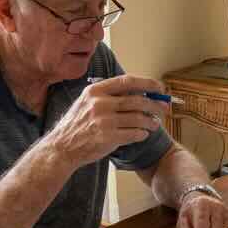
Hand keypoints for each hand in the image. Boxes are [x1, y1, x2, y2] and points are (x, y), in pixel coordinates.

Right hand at [47, 75, 166, 166]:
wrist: (62, 147)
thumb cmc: (78, 124)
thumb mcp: (87, 101)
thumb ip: (109, 95)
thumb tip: (139, 91)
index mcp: (96, 91)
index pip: (128, 81)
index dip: (148, 83)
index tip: (160, 88)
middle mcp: (100, 103)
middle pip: (138, 100)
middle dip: (156, 104)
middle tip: (165, 109)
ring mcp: (104, 121)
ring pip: (139, 118)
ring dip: (151, 122)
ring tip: (155, 124)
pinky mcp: (108, 137)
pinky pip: (134, 133)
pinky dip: (142, 134)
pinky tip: (143, 134)